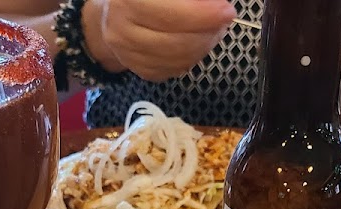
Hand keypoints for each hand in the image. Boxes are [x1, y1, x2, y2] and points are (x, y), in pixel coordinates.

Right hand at [83, 0, 235, 81]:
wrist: (114, 11)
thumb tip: (216, 3)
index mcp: (128, 0)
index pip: (171, 13)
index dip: (203, 15)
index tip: (226, 11)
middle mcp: (122, 26)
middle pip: (176, 41)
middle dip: (208, 33)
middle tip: (224, 21)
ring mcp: (127, 52)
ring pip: (177, 60)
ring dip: (204, 46)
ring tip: (214, 30)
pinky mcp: (138, 68)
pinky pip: (173, 70)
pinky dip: (191, 58)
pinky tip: (198, 43)